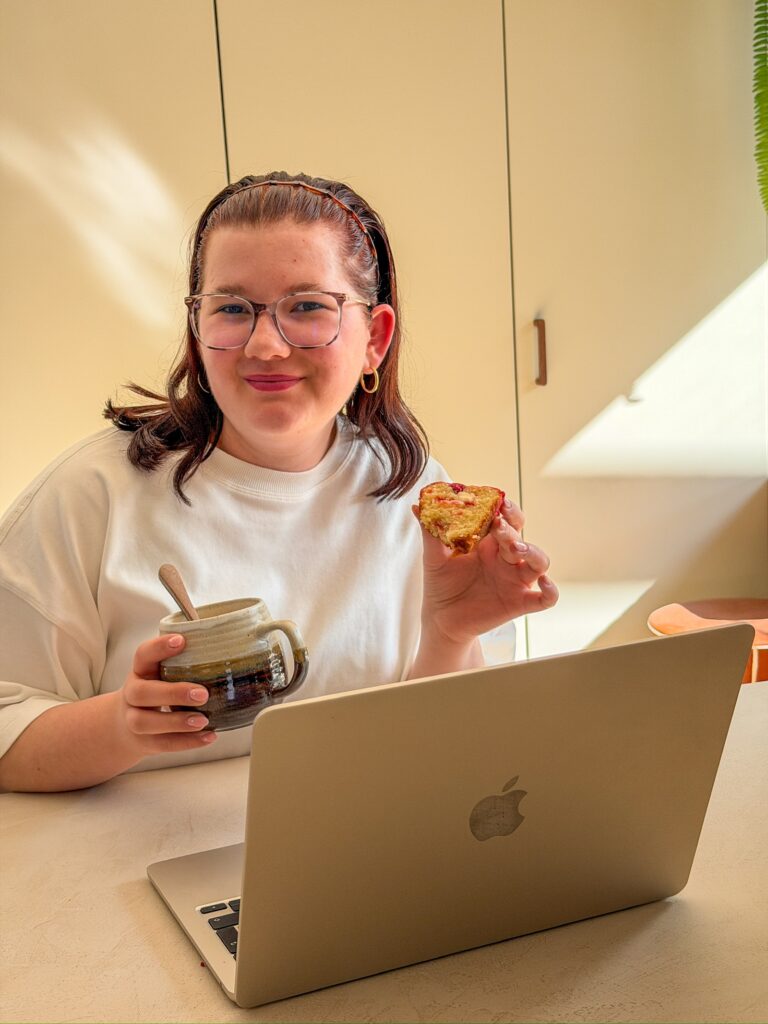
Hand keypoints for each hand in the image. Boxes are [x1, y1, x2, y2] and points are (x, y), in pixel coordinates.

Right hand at [114, 634, 217, 755]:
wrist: (125, 726)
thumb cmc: (155, 691)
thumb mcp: (161, 674)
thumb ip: (185, 663)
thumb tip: (233, 649)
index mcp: (141, 671)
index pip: (143, 654)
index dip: (159, 647)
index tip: (181, 640)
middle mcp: (133, 694)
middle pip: (142, 693)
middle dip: (173, 693)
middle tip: (203, 694)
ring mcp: (134, 719)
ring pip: (146, 722)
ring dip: (177, 722)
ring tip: (203, 720)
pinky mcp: (143, 742)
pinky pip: (163, 744)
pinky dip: (187, 742)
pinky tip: (209, 736)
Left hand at [413, 498, 558, 645]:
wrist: (441, 619)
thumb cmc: (441, 584)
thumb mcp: (433, 557)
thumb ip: (429, 531)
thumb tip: (417, 506)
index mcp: (489, 543)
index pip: (507, 519)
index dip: (507, 509)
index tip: (498, 502)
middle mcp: (506, 559)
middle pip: (521, 536)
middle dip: (513, 529)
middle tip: (499, 525)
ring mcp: (516, 580)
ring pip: (540, 561)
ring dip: (533, 552)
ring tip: (516, 548)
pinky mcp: (520, 603)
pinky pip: (546, 598)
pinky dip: (551, 591)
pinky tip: (544, 583)